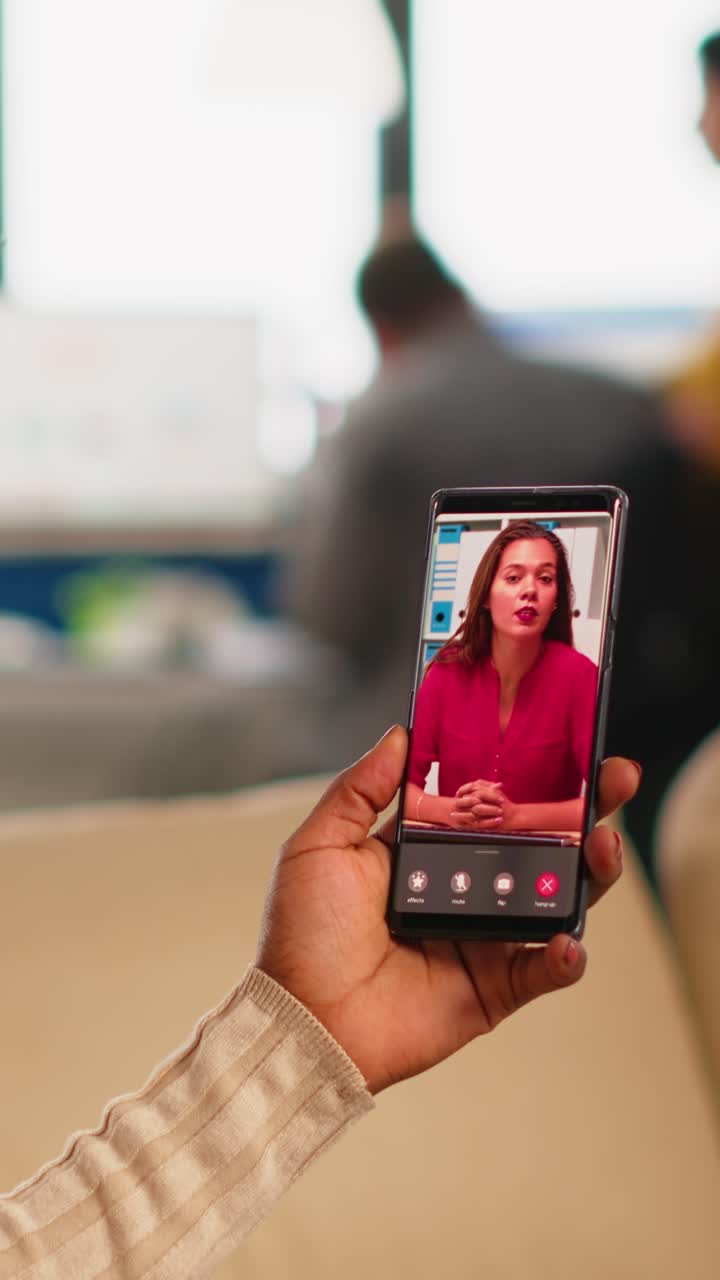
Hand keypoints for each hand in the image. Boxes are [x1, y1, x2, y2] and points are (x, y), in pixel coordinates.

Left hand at [256, 726, 639, 1094]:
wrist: (303, 1020)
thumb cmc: (303, 936)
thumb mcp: (319, 845)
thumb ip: (361, 788)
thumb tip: (400, 734)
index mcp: (424, 849)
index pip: (489, 802)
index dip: (527, 773)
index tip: (562, 740)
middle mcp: (462, 887)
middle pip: (536, 842)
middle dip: (583, 810)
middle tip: (615, 778)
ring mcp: (483, 936)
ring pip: (553, 897)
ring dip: (588, 871)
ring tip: (602, 846)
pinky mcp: (494, 987)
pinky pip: (543, 969)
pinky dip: (565, 955)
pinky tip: (567, 938)